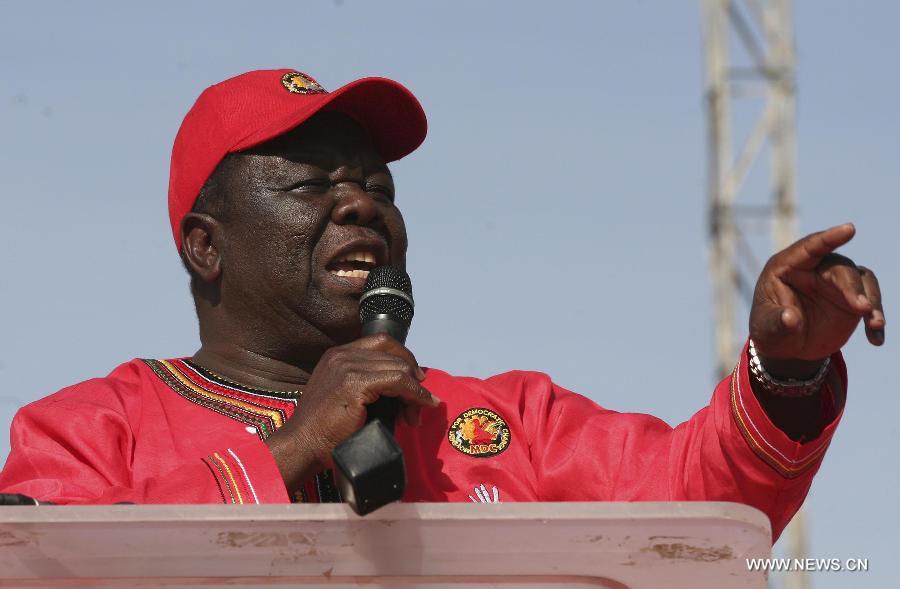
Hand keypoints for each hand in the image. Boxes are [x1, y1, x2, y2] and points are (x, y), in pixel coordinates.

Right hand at [265, 334, 439, 493]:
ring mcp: (348, 366)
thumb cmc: (324, 430)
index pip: (382, 342)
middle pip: (394, 355)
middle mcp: (342, 355)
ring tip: (415, 415)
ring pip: (400, 368)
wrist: (302, 446)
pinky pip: (398, 380)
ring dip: (415, 392)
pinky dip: (415, 393)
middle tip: (419, 407)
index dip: (404, 357)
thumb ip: (367, 385)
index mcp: (338, 354)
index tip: (417, 379)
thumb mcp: (344, 396)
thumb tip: (406, 387)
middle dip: (413, 380)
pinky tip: (421, 405)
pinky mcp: (355, 382)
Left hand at [749, 223, 884, 370]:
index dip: (829, 238)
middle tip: (862, 308)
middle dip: (852, 287)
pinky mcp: (852, 296)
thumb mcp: (768, 330)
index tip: (850, 229)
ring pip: (861, 279)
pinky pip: (871, 299)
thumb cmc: (771, 332)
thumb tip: (791, 319)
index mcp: (786, 267)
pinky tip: (875, 338)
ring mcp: (834, 281)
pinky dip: (875, 317)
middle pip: (840, 267)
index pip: (809, 247)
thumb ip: (778, 323)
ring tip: (875, 324)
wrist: (787, 348)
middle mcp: (813, 268)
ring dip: (870, 300)